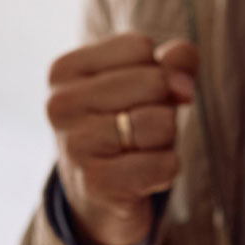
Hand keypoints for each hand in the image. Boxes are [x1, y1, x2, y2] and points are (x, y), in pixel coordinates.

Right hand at [47, 33, 198, 244]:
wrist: (98, 196)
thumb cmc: (124, 127)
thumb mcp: (145, 83)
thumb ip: (173, 62)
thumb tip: (184, 83)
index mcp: (64, 71)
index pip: (139, 47)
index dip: (154, 73)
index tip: (132, 99)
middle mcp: (60, 105)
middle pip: (154, 82)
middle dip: (163, 107)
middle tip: (137, 131)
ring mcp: (75, 145)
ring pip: (161, 123)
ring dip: (166, 141)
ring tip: (138, 152)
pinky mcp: (97, 183)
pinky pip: (165, 164)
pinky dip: (167, 170)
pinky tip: (143, 177)